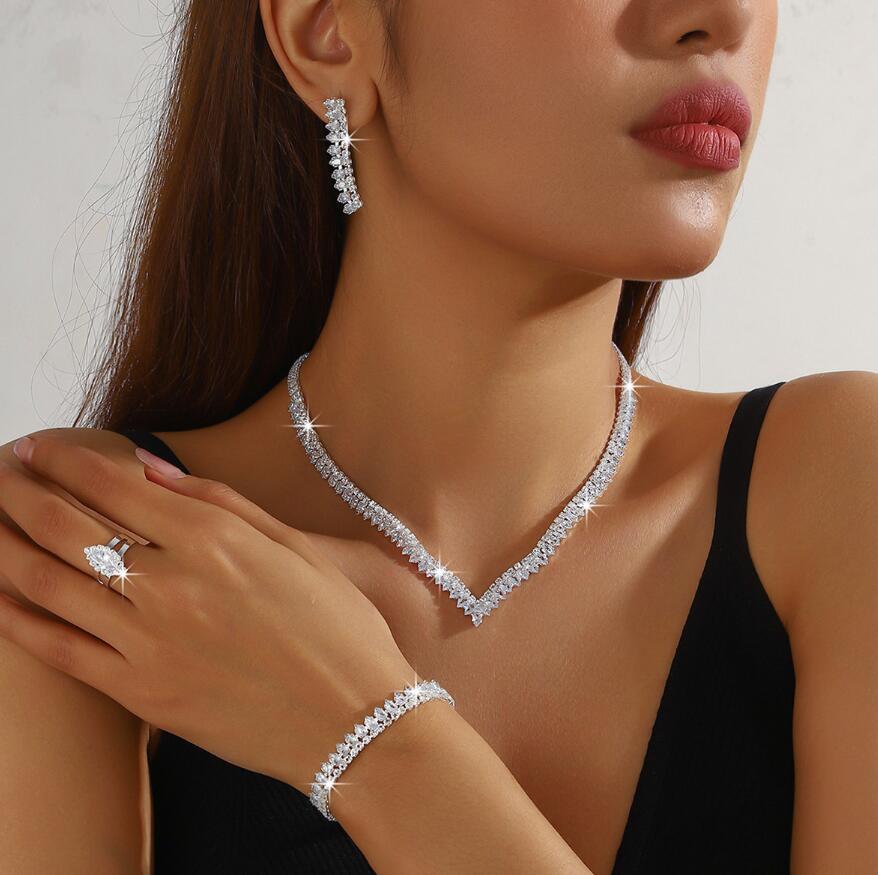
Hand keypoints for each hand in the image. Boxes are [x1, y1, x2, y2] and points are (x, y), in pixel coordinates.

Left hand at [0, 433, 417, 792]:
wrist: (354, 720)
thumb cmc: (338, 629)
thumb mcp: (298, 548)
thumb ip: (223, 503)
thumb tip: (154, 470)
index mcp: (215, 539)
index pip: (112, 483)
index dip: (61, 458)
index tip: (35, 447)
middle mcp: (172, 583)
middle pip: (67, 526)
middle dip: (20, 492)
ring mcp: (150, 642)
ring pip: (50, 583)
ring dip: (5, 545)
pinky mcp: (142, 694)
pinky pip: (61, 651)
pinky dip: (20, 620)